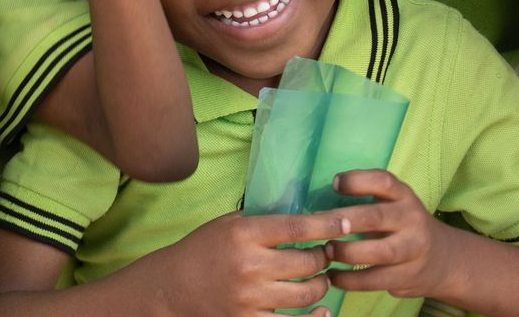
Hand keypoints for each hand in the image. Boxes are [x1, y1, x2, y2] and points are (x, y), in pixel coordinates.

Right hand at [134, 211, 334, 315]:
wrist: (172, 288)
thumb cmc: (202, 250)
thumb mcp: (227, 225)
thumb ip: (261, 219)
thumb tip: (302, 212)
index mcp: (244, 234)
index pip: (296, 227)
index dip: (326, 224)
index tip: (346, 221)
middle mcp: (250, 266)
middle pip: (307, 262)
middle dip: (324, 257)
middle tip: (326, 253)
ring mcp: (251, 298)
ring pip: (307, 293)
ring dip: (321, 285)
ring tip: (320, 278)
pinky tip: (321, 311)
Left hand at [323, 168, 462, 300]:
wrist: (445, 260)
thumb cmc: (404, 227)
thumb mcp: (395, 205)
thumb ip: (367, 201)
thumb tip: (320, 207)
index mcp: (404, 197)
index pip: (384, 181)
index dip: (358, 180)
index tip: (335, 184)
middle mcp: (411, 220)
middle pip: (376, 217)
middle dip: (344, 220)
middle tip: (318, 224)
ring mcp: (412, 250)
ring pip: (379, 252)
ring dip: (347, 252)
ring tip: (325, 251)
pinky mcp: (408, 277)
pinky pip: (376, 280)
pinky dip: (350, 280)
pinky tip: (332, 276)